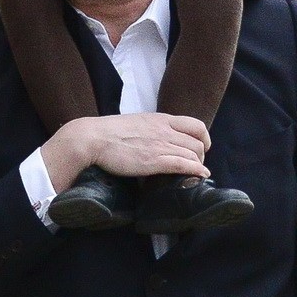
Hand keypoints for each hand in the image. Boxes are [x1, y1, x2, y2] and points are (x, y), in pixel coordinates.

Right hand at [41, 113, 211, 192]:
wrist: (93, 138)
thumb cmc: (110, 132)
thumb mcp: (137, 123)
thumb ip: (150, 129)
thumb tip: (155, 140)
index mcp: (161, 119)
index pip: (196, 125)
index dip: (204, 138)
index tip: (201, 148)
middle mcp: (165, 130)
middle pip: (198, 143)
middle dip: (201, 155)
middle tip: (196, 165)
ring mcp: (160, 145)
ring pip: (193, 155)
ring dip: (198, 165)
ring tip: (196, 174)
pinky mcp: (154, 161)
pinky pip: (183, 165)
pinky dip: (196, 171)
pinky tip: (200, 176)